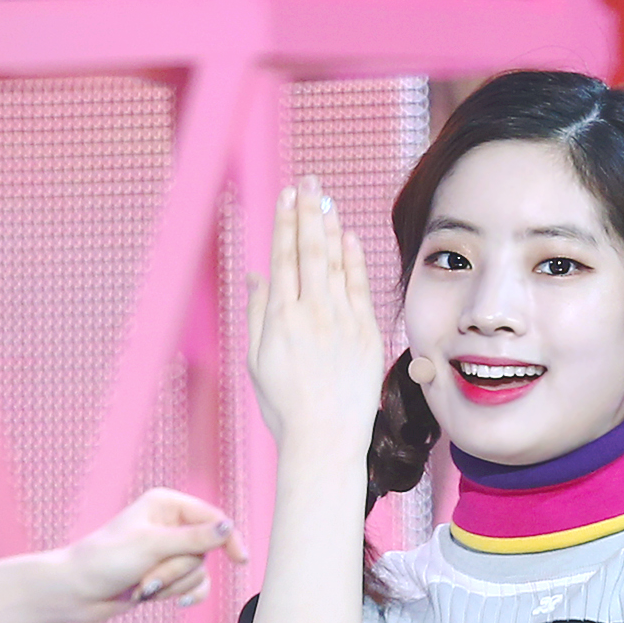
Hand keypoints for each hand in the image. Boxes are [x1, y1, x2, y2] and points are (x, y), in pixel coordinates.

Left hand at [55, 488, 248, 622]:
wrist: (79, 592)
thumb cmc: (106, 561)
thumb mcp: (153, 546)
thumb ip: (194, 539)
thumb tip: (227, 528)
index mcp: (166, 504)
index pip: (212, 518)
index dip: (227, 539)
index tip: (239, 560)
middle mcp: (170, 525)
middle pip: (202, 553)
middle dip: (175, 571)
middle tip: (146, 578)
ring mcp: (169, 551)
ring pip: (197, 572)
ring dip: (171, 586)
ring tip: (142, 588)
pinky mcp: (167, 574)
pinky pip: (194, 587)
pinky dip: (183, 595)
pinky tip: (174, 604)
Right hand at [246, 175, 383, 457]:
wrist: (325, 440)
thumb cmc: (286, 408)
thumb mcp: (258, 362)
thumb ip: (257, 314)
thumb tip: (257, 275)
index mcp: (280, 317)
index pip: (283, 257)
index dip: (285, 222)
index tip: (287, 196)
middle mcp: (311, 313)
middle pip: (309, 250)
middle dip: (308, 211)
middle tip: (308, 181)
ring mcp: (342, 322)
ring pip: (335, 262)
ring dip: (329, 225)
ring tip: (325, 198)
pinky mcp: (366, 334)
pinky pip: (359, 287)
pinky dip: (354, 258)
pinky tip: (348, 236)